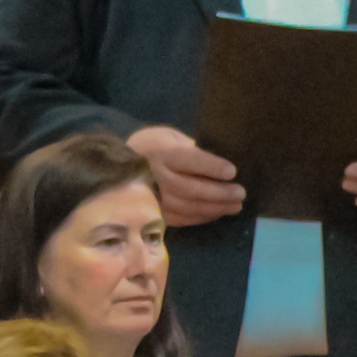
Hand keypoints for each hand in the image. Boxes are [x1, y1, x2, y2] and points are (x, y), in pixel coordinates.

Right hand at [128, 124, 245, 224]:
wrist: (117, 166)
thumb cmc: (152, 147)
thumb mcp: (168, 137)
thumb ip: (189, 147)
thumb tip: (217, 163)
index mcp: (160, 152)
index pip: (189, 160)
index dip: (211, 166)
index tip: (232, 172)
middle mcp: (155, 176)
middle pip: (190, 188)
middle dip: (218, 193)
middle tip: (240, 193)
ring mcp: (153, 198)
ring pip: (187, 207)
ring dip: (214, 208)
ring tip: (235, 206)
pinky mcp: (154, 213)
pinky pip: (181, 218)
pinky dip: (201, 217)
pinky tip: (216, 213)